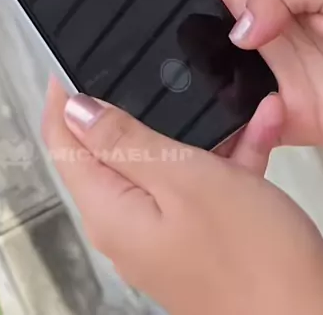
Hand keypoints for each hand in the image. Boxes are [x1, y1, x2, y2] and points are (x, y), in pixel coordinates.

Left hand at [43, 80, 322, 314]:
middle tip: (149, 67)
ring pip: (166, 161)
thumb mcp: (184, 180)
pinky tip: (259, 126)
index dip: (63, 99)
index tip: (71, 61)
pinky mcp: (200, 236)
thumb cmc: (252, 260)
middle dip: (133, 105)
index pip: (64, 144)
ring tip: (222, 92)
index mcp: (110, 210)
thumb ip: (124, 142)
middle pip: (111, 149)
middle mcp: (128, 224)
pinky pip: (203, 182)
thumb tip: (75, 109)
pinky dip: (226, 154)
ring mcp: (165, 231)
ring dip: (193, 126)